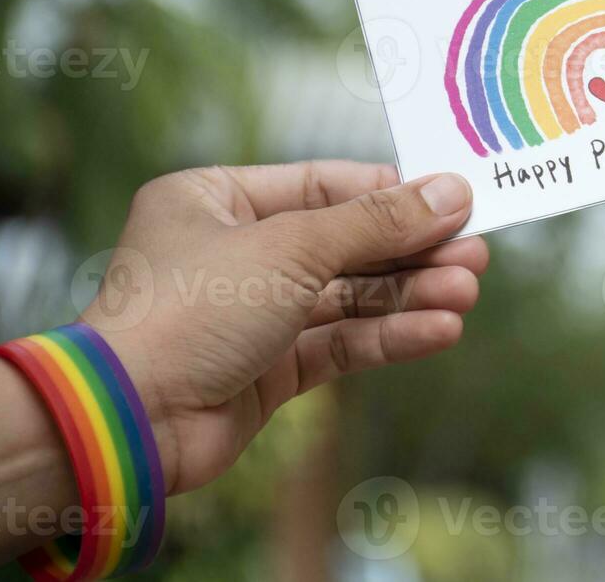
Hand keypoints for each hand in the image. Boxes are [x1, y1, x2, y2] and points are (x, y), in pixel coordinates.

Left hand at [78, 161, 486, 496]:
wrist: (128, 420)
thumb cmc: (189, 309)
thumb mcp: (292, 248)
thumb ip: (377, 223)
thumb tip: (453, 192)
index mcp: (215, 200)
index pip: (323, 184)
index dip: (391, 192)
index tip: (454, 199)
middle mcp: (233, 251)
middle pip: (345, 242)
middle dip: (412, 251)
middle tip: (475, 252)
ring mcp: (251, 312)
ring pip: (349, 296)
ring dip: (410, 295)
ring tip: (467, 292)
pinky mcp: (267, 369)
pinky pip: (340, 342)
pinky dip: (389, 336)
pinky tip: (439, 329)